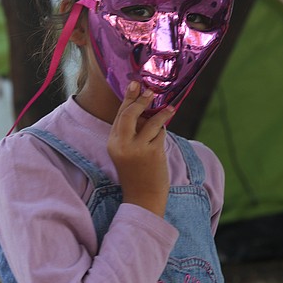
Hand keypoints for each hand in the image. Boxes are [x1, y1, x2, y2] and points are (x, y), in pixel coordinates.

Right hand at [107, 81, 174, 216]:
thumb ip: (130, 133)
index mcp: (113, 143)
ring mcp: (137, 149)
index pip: (119, 116)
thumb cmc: (136, 173)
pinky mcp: (152, 153)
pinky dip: (164, 130)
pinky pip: (160, 133)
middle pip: (130, 114)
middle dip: (141, 100)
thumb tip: (143, 110)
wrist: (143, 198)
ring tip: (169, 108)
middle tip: (151, 91)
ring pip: (150, 122)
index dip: (127, 99)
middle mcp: (122, 144)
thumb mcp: (125, 152)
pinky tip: (166, 128)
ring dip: (161, 114)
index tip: (134, 85)